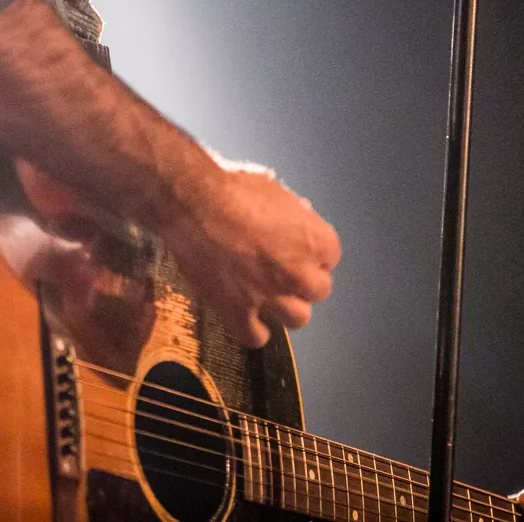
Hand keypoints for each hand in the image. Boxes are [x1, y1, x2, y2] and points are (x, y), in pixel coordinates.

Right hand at [159, 156, 339, 347]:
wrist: (193, 203)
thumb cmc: (234, 188)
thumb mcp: (275, 190)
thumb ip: (293, 214)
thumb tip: (297, 220)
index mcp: (316, 241)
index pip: (330, 257)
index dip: (310, 252)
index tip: (294, 247)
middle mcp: (300, 274)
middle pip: (318, 291)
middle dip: (302, 281)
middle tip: (280, 270)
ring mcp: (270, 297)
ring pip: (297, 319)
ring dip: (286, 308)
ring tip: (268, 296)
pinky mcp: (238, 313)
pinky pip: (256, 337)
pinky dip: (253, 330)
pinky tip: (245, 317)